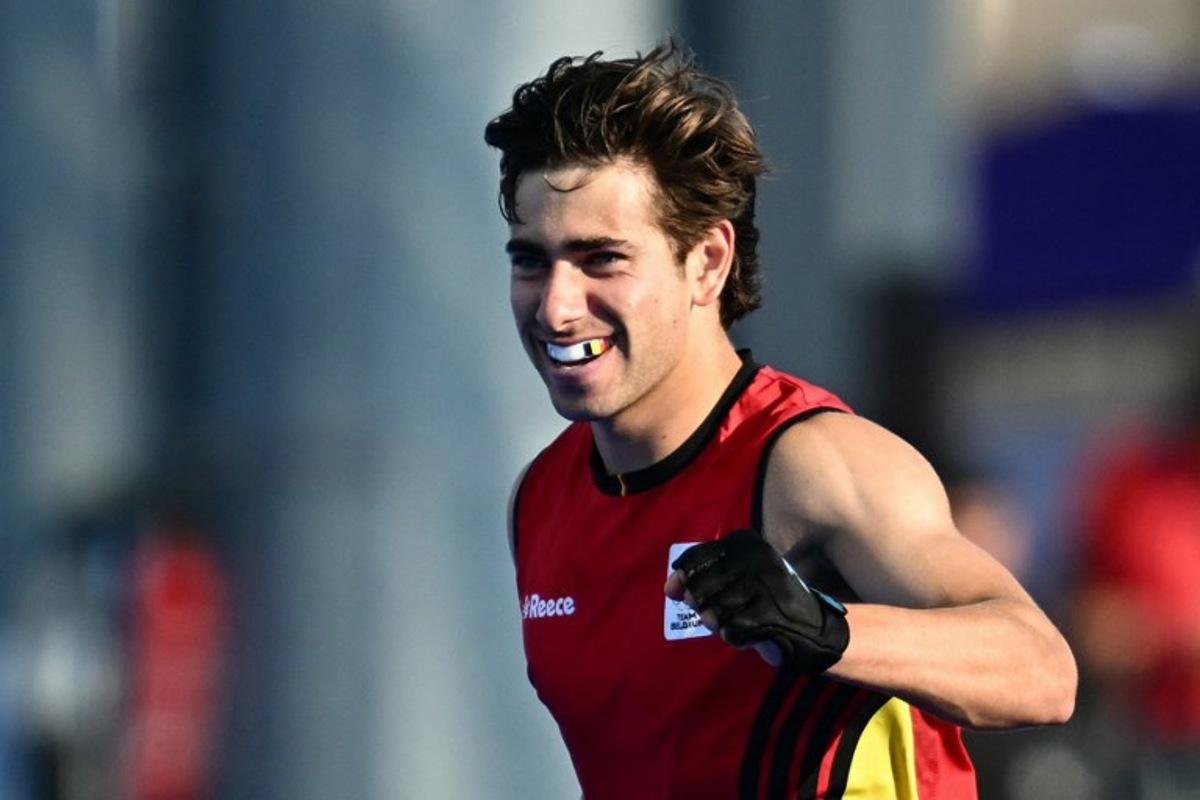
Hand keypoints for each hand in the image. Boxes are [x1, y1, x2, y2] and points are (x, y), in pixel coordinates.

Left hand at [664, 529, 848, 671]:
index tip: (674, 591)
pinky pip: (732, 629)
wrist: (816, 628)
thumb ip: (704, 580)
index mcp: (746, 544)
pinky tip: (747, 634)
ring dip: (718, 624)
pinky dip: (733, 637)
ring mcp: (767, 585)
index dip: (682, 575)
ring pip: (715, 609)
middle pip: (702, 584)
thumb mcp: (738, 581)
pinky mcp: (773, 613)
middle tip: (713, 613)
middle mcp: (757, 558)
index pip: (699, 555)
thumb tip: (671, 587)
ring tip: (732, 624)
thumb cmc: (768, 602)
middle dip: (700, 604)